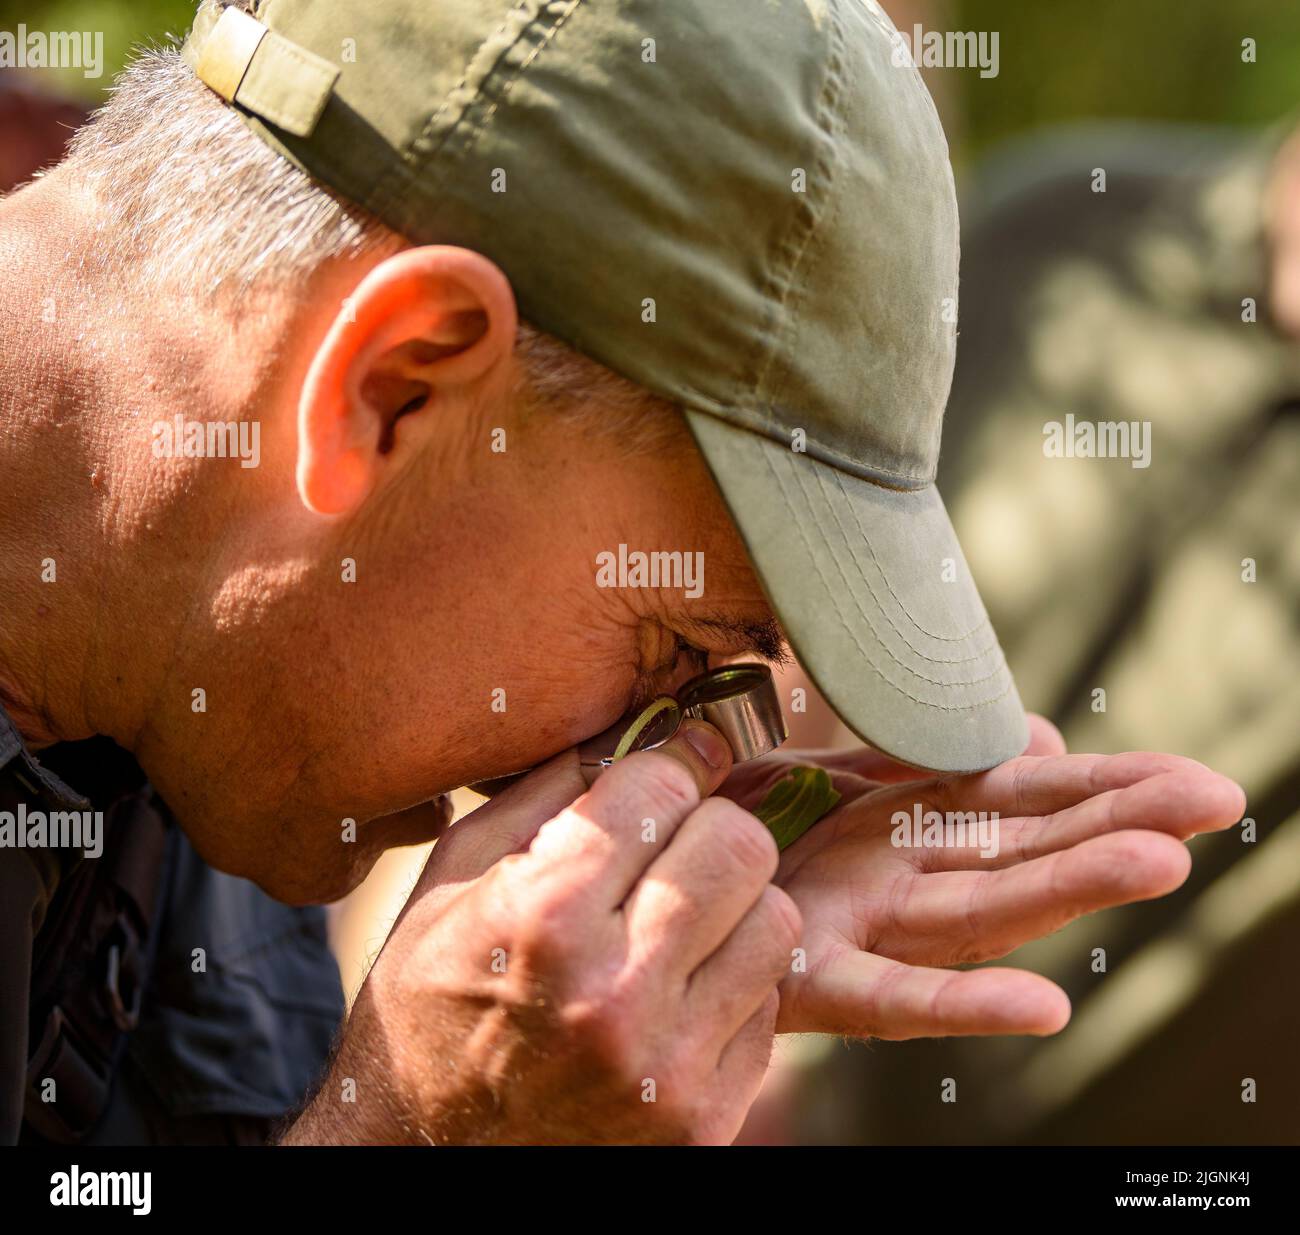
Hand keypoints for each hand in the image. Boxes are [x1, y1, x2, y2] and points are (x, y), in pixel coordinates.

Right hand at [282, 720, 798, 1144]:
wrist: (423, 1160)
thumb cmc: (429, 1006)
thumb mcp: (451, 885)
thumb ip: (542, 797)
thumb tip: (635, 731)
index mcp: (544, 918)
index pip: (662, 789)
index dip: (666, 766)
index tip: (665, 771)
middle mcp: (616, 992)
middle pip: (739, 846)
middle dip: (710, 827)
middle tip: (676, 845)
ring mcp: (669, 1064)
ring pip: (777, 921)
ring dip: (736, 905)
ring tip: (681, 919)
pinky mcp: (706, 1118)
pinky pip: (769, 1004)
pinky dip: (734, 982)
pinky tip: (678, 989)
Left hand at [721, 717, 1245, 1038]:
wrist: (649, 878)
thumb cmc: (750, 824)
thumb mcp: (838, 774)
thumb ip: (928, 754)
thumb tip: (1038, 736)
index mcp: (912, 823)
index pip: (1022, 798)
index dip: (1105, 787)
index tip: (1189, 779)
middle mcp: (906, 877)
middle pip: (1023, 849)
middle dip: (1115, 824)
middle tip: (1211, 801)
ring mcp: (867, 926)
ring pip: (982, 909)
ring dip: (1067, 889)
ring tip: (1157, 865)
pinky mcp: (816, 975)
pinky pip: (894, 995)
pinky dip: (968, 1002)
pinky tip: (1045, 1008)